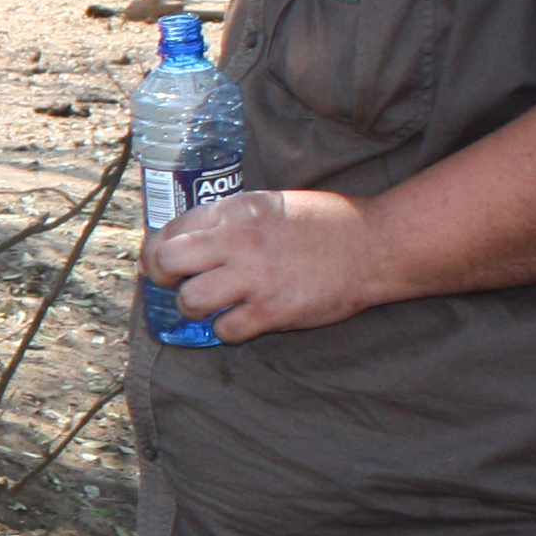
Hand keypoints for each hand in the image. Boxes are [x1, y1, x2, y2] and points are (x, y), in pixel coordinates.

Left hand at [139, 185, 385, 340]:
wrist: (376, 245)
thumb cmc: (326, 223)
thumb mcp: (270, 205)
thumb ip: (230, 220)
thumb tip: (191, 240)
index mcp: (235, 211)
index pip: (170, 230)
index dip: (158, 251)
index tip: (162, 263)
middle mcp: (238, 241)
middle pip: (167, 263)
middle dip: (164, 279)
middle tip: (177, 286)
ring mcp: (255, 277)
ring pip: (190, 301)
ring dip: (195, 308)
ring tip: (212, 306)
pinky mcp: (274, 310)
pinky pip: (226, 330)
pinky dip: (228, 330)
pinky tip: (242, 321)